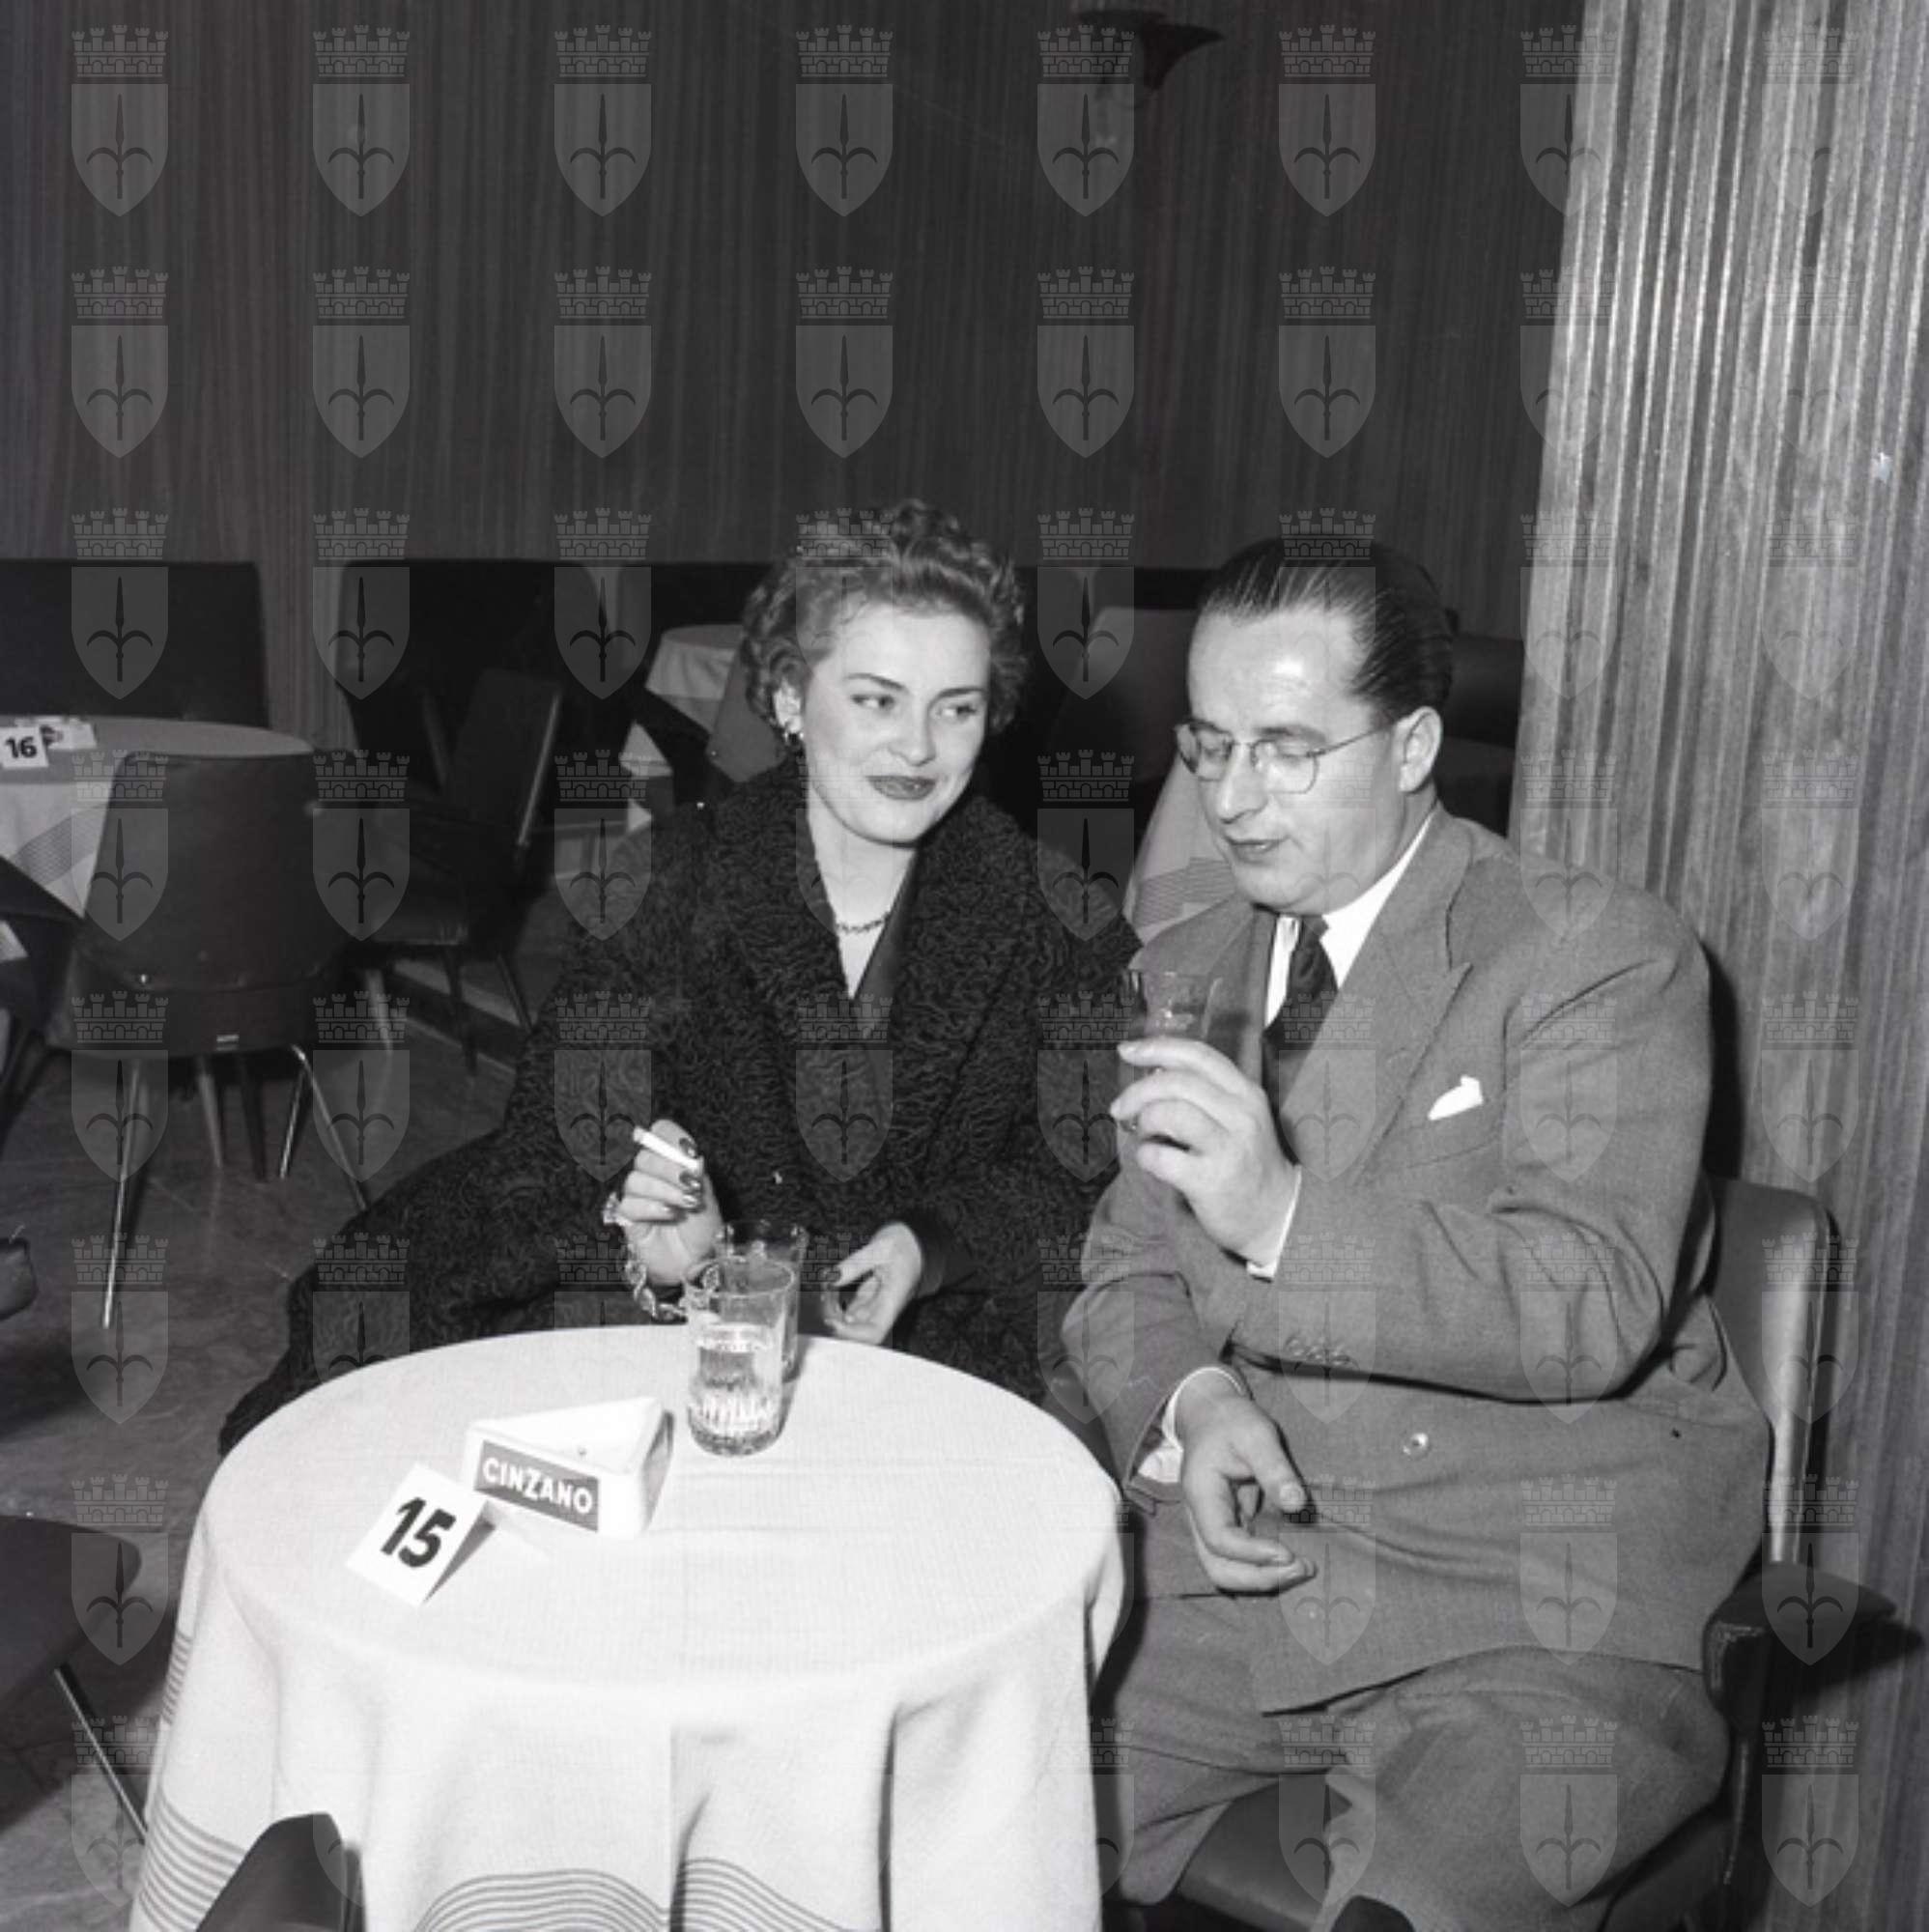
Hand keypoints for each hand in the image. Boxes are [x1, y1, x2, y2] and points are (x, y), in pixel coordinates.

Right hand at [610, 1117, 721, 1286]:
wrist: (698, 1260)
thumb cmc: (703, 1227)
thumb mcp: (706, 1194)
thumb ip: (695, 1172)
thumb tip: (688, 1154)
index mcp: (672, 1162)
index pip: (660, 1132)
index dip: (671, 1137)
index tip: (688, 1151)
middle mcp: (653, 1175)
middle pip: (645, 1157)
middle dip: (670, 1169)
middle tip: (691, 1185)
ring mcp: (638, 1195)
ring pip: (636, 1180)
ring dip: (664, 1191)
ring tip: (685, 1204)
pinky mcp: (628, 1217)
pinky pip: (630, 1204)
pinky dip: (652, 1208)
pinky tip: (669, 1215)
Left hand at [821, 1222, 923, 1345]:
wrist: (917, 1240)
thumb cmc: (907, 1244)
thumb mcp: (879, 1247)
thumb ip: (854, 1264)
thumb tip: (831, 1278)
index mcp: (894, 1297)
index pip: (874, 1330)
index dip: (852, 1333)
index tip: (832, 1321)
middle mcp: (887, 1306)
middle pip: (862, 1330)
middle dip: (838, 1322)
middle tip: (824, 1303)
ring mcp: (879, 1302)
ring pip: (855, 1319)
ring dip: (836, 1312)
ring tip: (825, 1292)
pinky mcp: (872, 1296)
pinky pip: (854, 1307)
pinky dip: (840, 1302)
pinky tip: (830, 1290)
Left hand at [1114, 1037, 1297, 1258]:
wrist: (1275, 1215)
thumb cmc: (1246, 1162)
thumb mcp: (1239, 1117)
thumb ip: (1205, 1092)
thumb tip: (1154, 1070)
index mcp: (1246, 1093)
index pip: (1198, 1056)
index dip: (1157, 1048)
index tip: (1127, 1051)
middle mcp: (1241, 1115)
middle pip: (1177, 1082)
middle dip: (1138, 1091)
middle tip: (1121, 1107)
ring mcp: (1228, 1148)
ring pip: (1170, 1113)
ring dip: (1144, 1121)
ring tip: (1143, 1135)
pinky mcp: (1211, 1180)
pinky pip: (1163, 1157)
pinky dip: (1145, 1155)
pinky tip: (1150, 1160)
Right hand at [1174, 1377, 1314, 1593]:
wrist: (1213, 1415)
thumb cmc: (1232, 1421)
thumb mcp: (1256, 1434)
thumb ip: (1275, 1468)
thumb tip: (1296, 1503)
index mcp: (1202, 1493)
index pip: (1219, 1539)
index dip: (1253, 1553)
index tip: (1288, 1553)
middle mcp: (1201, 1517)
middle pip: (1218, 1567)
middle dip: (1259, 1577)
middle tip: (1301, 1569)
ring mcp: (1213, 1524)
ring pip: (1227, 1570)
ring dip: (1263, 1578)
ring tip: (1301, 1569)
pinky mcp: (1229, 1526)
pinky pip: (1241, 1559)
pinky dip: (1265, 1567)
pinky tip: (1294, 1560)